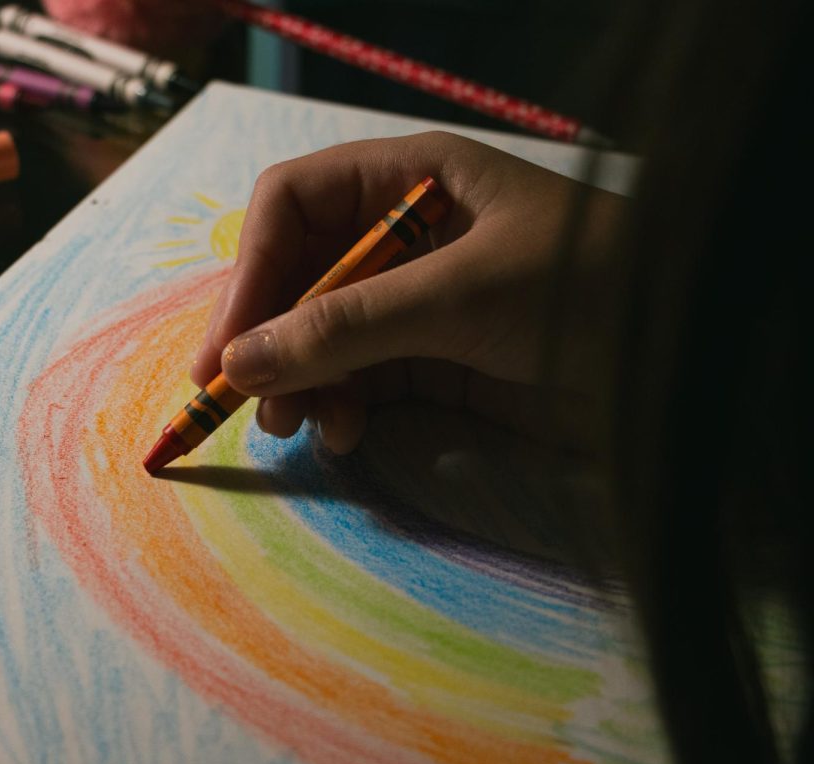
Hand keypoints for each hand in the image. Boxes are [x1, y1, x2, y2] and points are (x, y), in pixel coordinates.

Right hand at [190, 132, 627, 453]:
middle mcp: (401, 234)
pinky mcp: (433, 359)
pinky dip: (337, 405)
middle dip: (269, 338)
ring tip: (297, 426)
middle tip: (243, 401)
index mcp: (408, 179)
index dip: (251, 271)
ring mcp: (414, 299)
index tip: (227, 346)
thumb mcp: (457, 296)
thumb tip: (238, 363)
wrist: (689, 357)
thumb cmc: (587, 286)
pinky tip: (342, 432)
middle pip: (297, 276)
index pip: (293, 206)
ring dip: (298, 380)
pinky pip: (357, 378)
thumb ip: (344, 327)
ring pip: (320, 335)